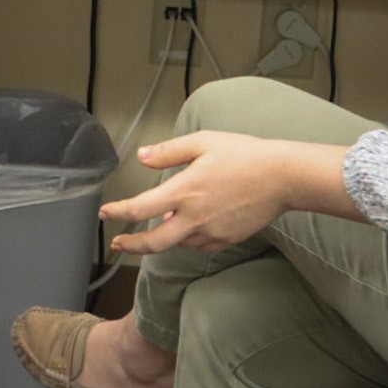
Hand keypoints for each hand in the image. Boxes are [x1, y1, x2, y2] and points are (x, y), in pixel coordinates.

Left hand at [100, 131, 298, 254]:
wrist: (283, 177)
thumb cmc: (243, 154)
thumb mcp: (203, 142)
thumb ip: (168, 151)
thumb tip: (141, 156)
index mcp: (184, 191)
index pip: (141, 209)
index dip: (118, 212)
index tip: (105, 213)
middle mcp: (194, 217)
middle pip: (154, 243)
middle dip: (131, 245)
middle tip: (117, 243)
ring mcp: (212, 232)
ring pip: (179, 242)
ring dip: (167, 235)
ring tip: (167, 219)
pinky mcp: (227, 240)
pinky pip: (200, 244)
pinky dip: (190, 237)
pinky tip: (194, 223)